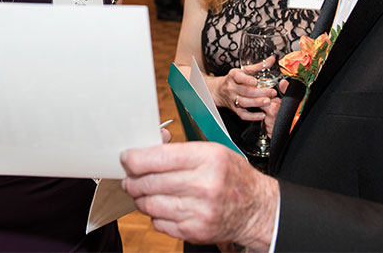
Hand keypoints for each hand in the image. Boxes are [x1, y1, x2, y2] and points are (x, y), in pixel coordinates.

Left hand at [121, 141, 277, 248]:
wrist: (255, 208)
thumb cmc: (232, 176)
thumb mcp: (213, 152)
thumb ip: (180, 151)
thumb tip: (145, 151)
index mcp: (208, 158)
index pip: (156, 158)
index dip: (134, 159)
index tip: (127, 158)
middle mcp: (203, 185)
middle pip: (148, 183)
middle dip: (132, 180)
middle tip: (130, 177)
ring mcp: (198, 211)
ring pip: (149, 204)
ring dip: (140, 197)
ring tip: (143, 191)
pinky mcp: (193, 232)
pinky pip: (158, 223)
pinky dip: (155, 214)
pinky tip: (163, 206)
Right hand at [216, 68, 275, 120]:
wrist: (219, 91)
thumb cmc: (234, 79)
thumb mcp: (243, 70)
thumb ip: (259, 66)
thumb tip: (272, 59)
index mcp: (233, 76)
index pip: (238, 77)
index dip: (247, 80)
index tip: (256, 82)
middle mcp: (232, 88)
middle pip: (245, 91)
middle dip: (260, 92)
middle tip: (272, 92)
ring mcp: (233, 99)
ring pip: (244, 103)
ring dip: (257, 103)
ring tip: (268, 101)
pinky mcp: (235, 109)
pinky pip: (243, 115)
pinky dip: (253, 116)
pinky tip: (262, 115)